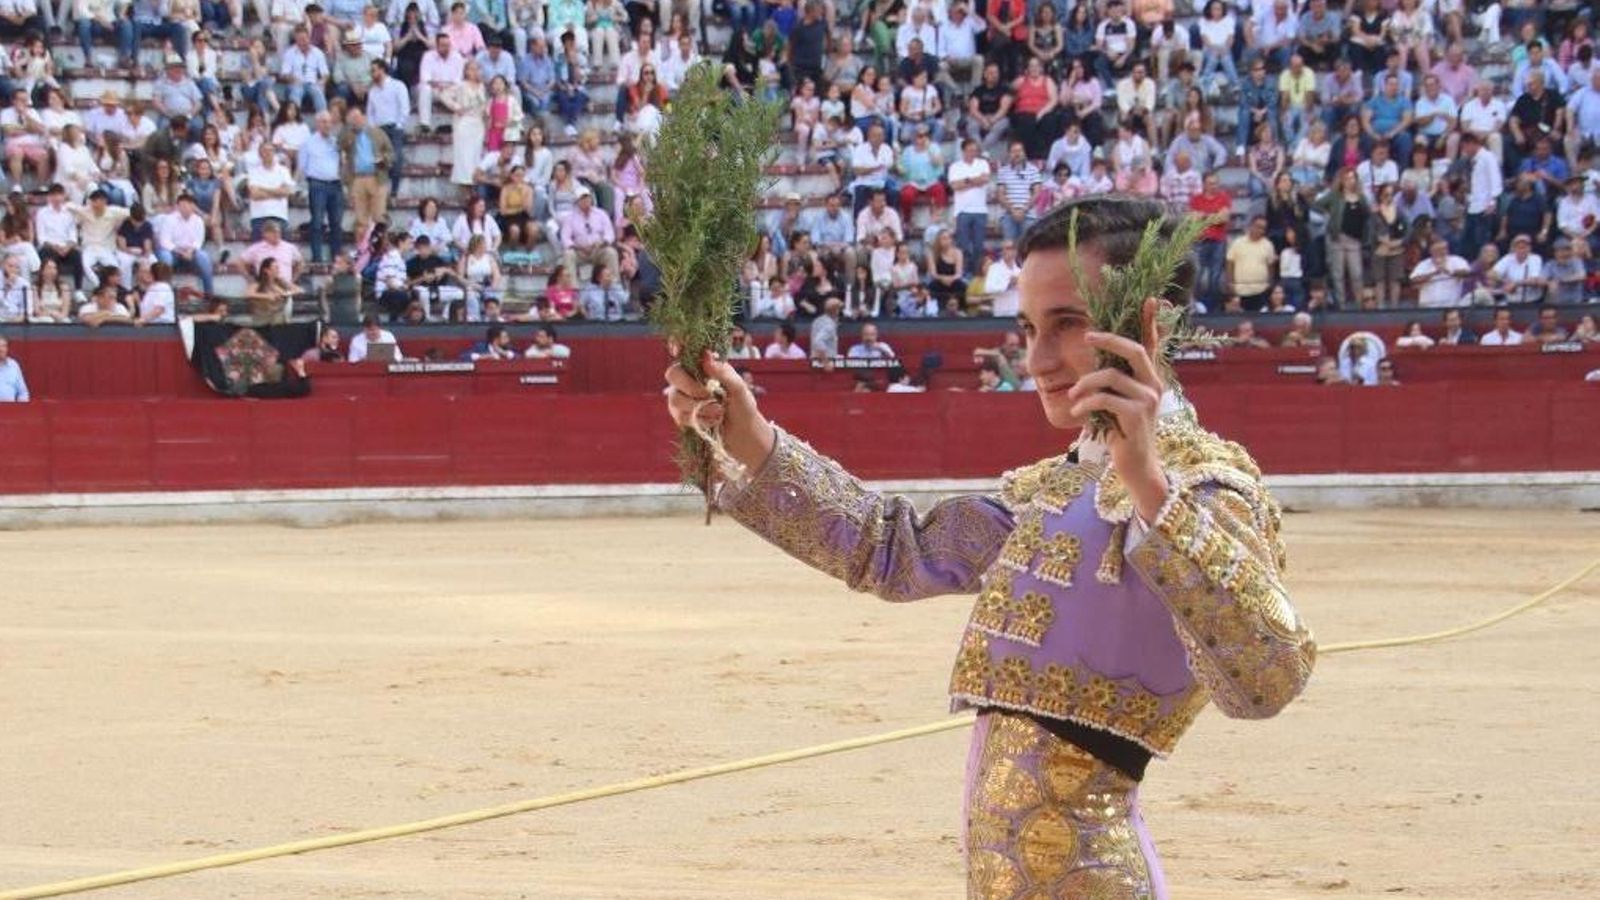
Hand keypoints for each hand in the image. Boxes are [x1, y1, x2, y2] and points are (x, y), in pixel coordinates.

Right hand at [664, 349, 775, 474]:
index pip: (684, 351)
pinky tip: (712, 421)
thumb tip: (706, 355)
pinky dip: (698, 420)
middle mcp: (689, 378)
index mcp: (703, 366)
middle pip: (672, 374)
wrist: (743, 434)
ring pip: (675, 399)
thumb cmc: (743, 407)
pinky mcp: (681, 415)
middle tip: (709, 395)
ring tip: (719, 412)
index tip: (676, 349)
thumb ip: (723, 372)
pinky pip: (680, 416)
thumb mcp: (739, 388)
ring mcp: (682, 397)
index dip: (676, 345)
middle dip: (690, 386)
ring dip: (699, 408)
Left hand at [1065, 297, 1169, 522]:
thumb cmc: (1121, 434)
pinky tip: (1076, 413)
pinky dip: (1085, 404)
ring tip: (1073, 397)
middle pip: (1134, 350)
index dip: (1150, 323)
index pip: (1152, 346)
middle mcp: (1154, 386)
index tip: (1150, 299)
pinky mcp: (1137, 416)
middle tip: (1087, 337)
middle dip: (1109, 340)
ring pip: (1111, 376)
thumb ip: (1111, 385)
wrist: (1135, 467)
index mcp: (1149, 380)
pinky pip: (1104, 399)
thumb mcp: (1115, 405)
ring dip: (1085, 384)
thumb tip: (1091, 368)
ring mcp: (1148, 401)